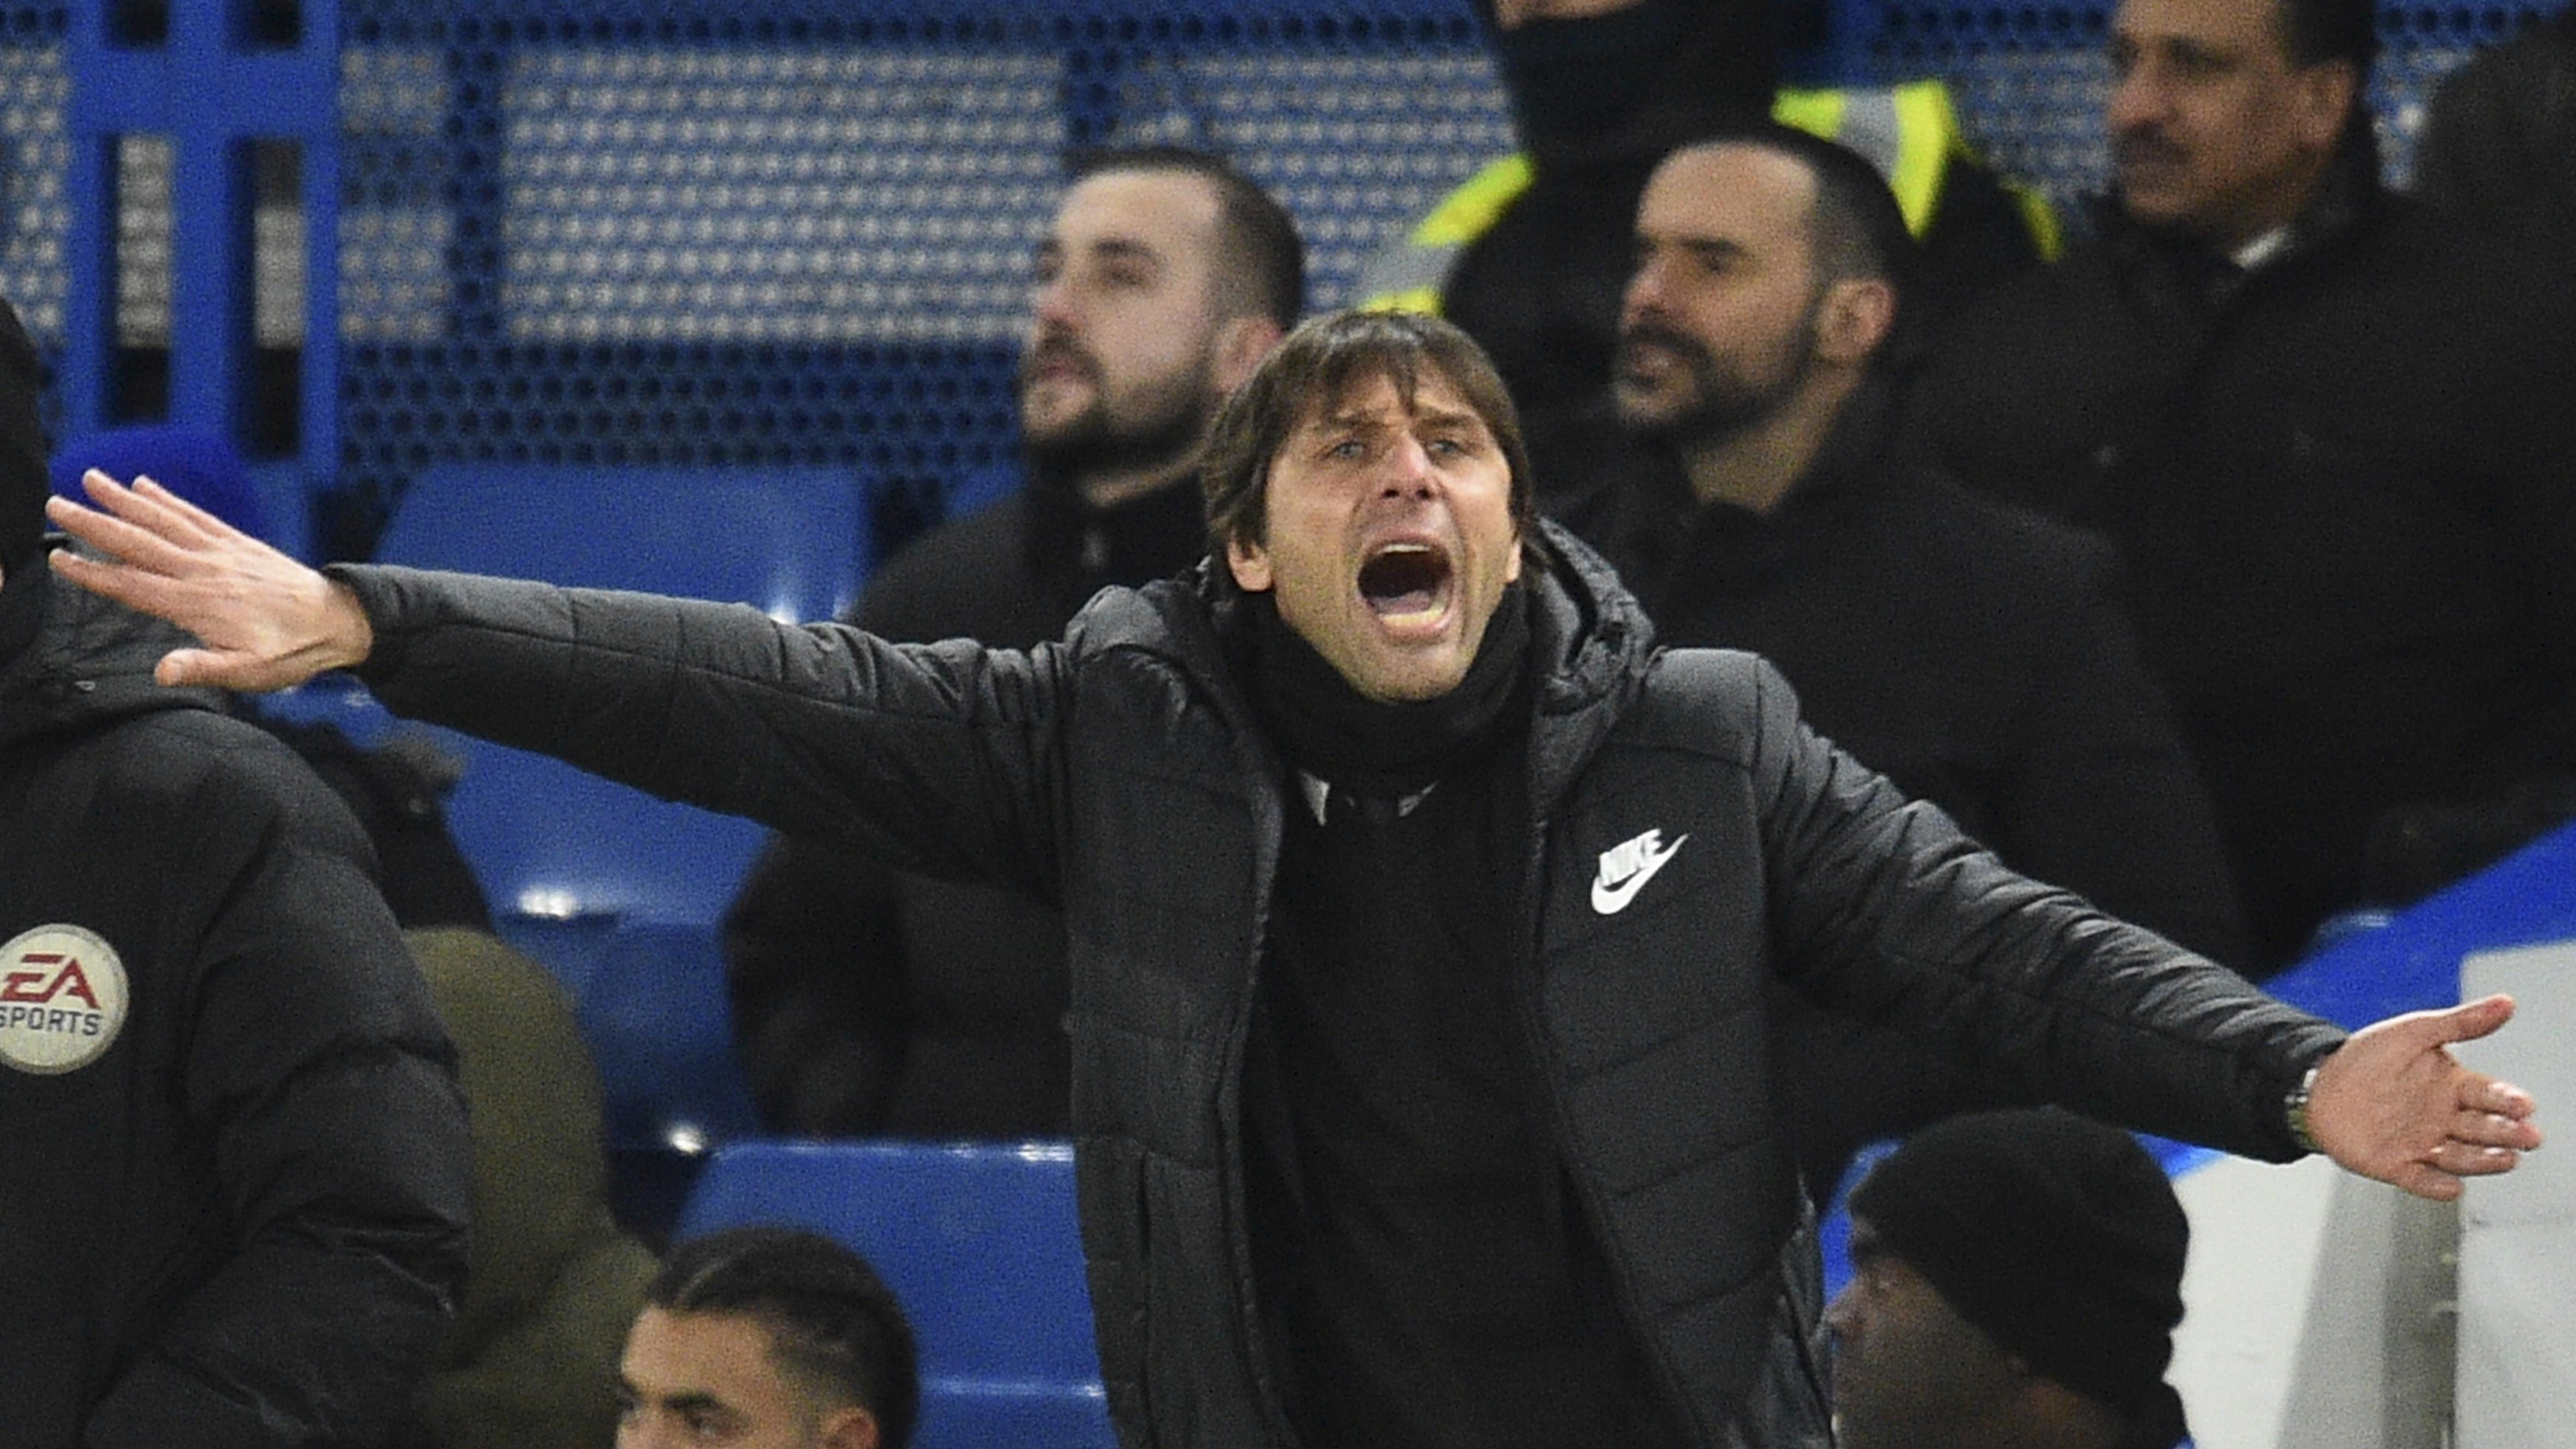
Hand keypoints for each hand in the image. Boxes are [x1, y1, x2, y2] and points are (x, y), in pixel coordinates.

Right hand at [43, 471, 374, 691]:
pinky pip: (197, 515)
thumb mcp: (249, 672)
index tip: (58, 559)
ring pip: (164, 520)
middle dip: (95, 524)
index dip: (92, 573)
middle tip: (56, 503)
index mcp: (197, 604)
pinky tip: (145, 484)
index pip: (132, 586)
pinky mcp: (238, 543)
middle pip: (139, 543)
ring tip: (92, 479)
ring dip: (125, 500)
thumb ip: (203, 668)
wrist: (341, 620)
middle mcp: (204, 571)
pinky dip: (169, 498)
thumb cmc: (293, 651)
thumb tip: (162, 672)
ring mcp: (221, 552)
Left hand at [2306, 993, 2542, 1200]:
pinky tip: (2450, 1185)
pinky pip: (2421, 1179)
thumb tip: (2505, 1003)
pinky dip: (2436, 1185)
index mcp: (2453, 1086)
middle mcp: (2444, 1118)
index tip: (2524, 1105)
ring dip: (2483, 1161)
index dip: (2508, 1101)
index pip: (2489, 1095)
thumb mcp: (2412, 1032)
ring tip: (2505, 1159)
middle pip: (2484, 1129)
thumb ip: (2459, 1023)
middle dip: (2507, 1134)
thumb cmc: (2367, 1057)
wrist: (2317, 1084)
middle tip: (2528, 1136)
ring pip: (2461, 1157)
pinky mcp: (2397, 1165)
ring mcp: (2423, 1144)